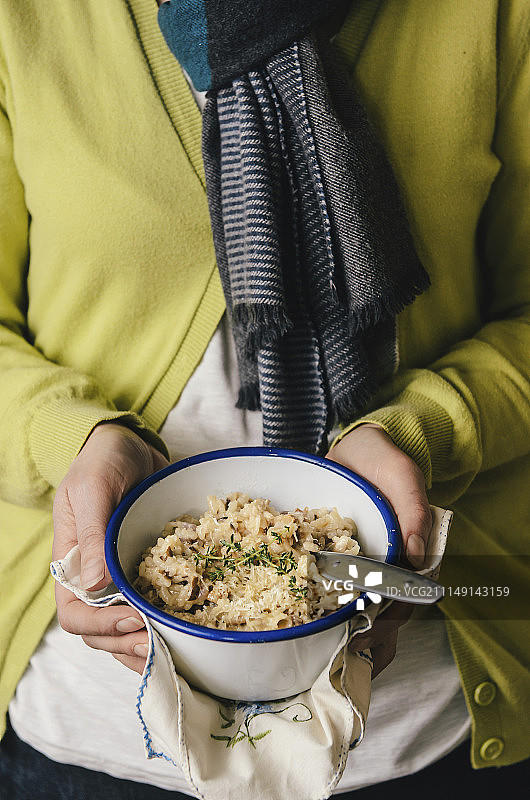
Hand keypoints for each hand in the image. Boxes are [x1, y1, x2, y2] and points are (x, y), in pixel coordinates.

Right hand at [53, 422, 168, 673]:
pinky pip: (153, 605)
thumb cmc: (102, 462)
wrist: (127, 445)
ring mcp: (122, 577)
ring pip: (128, 628)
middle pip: (101, 632)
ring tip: (174, 646)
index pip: (75, 613)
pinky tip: (185, 627)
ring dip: (147, 643)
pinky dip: (165, 622)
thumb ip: (93, 535)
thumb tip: (97, 585)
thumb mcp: (94, 490)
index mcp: (72, 563)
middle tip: (161, 643)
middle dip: (128, 643)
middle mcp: (95, 577)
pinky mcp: (148, 570)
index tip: (133, 618)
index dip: (101, 625)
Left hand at [327, 423, 431, 676]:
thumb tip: (415, 555)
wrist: (355, 446)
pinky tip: (300, 626)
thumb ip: (413, 509)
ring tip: (321, 658)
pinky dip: (316, 607)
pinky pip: (323, 586)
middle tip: (341, 658)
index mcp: (407, 555)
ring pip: (353, 607)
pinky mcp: (329, 557)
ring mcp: (355, 564)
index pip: (405, 598)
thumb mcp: (403, 476)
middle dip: (365, 638)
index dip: (391, 620)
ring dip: (342, 633)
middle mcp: (382, 566)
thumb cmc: (384, 461)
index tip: (374, 637)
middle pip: (380, 613)